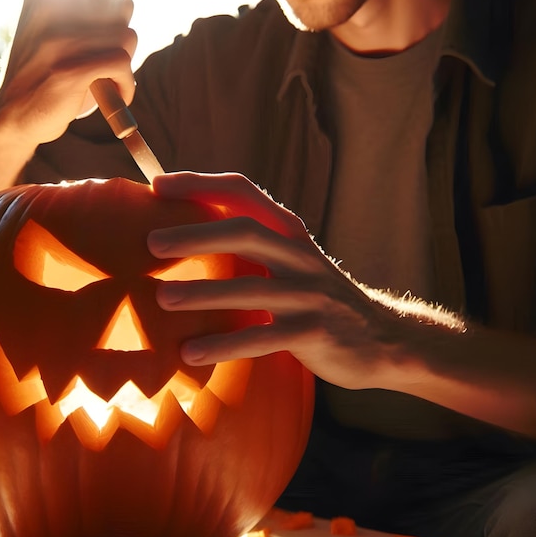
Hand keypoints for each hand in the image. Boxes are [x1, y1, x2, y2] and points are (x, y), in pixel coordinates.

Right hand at [0, 0, 136, 146]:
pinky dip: (127, 85)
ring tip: (108, 79)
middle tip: (107, 61)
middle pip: (120, 6)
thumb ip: (87, 15)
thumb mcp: (58, 34)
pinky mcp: (72, 70)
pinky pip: (123, 63)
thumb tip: (125, 1)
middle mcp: (52, 8)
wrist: (16, 115)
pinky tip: (114, 96)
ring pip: (126, 35)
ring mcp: (61, 39)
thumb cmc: (44, 74)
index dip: (112, 12)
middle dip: (122, 36)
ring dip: (125, 62)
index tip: (101, 37)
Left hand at [147, 172, 401, 389]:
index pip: (244, 194)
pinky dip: (224, 345)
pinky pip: (262, 338)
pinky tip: (190, 353)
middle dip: (197, 234)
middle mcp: (300, 256)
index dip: (201, 184)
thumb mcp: (295, 263)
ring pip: (251, 288)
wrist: (383, 338)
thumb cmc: (320, 299)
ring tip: (162, 298)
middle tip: (152, 243)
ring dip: (204, 292)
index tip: (157, 185)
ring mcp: (310, 295)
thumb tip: (193, 240)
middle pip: (246, 232)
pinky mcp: (314, 332)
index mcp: (290, 233)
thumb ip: (257, 249)